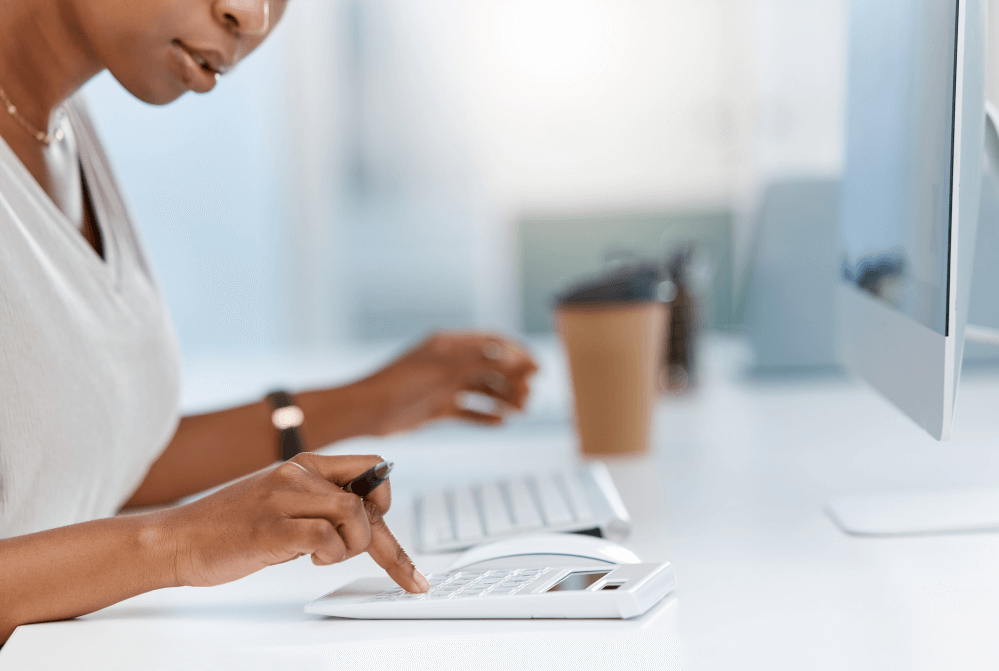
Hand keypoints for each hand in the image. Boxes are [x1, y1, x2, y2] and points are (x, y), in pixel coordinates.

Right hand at [159, 453, 427, 592]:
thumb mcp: (282, 501)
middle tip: (406, 576)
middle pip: (369, 497)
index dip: (386, 502)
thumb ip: (318, 503)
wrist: (177, 539)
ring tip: (328, 558)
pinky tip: (311, 559)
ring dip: (354, 546)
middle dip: (389, 543)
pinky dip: (330, 554)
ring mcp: (284, 498)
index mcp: (304, 464)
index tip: (390, 535)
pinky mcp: (271, 527)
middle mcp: (298, 473)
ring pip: (354, 515)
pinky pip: (326, 537)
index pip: (371, 468)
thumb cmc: (230, 527)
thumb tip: (362, 520)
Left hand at [363, 331, 538, 434]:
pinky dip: (485, 416)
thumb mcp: (447, 370)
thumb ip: (484, 365)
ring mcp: (443, 386)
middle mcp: (448, 363)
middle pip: (490, 368)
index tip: (538, 368)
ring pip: (481, 390)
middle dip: (513, 380)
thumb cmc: (402, 383)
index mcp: (449, 344)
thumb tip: (520, 360)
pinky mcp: (437, 407)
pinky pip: (468, 410)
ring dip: (503, 398)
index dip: (517, 354)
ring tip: (521, 411)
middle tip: (530, 396)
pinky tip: (502, 423)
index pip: (492, 343)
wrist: (367, 411)